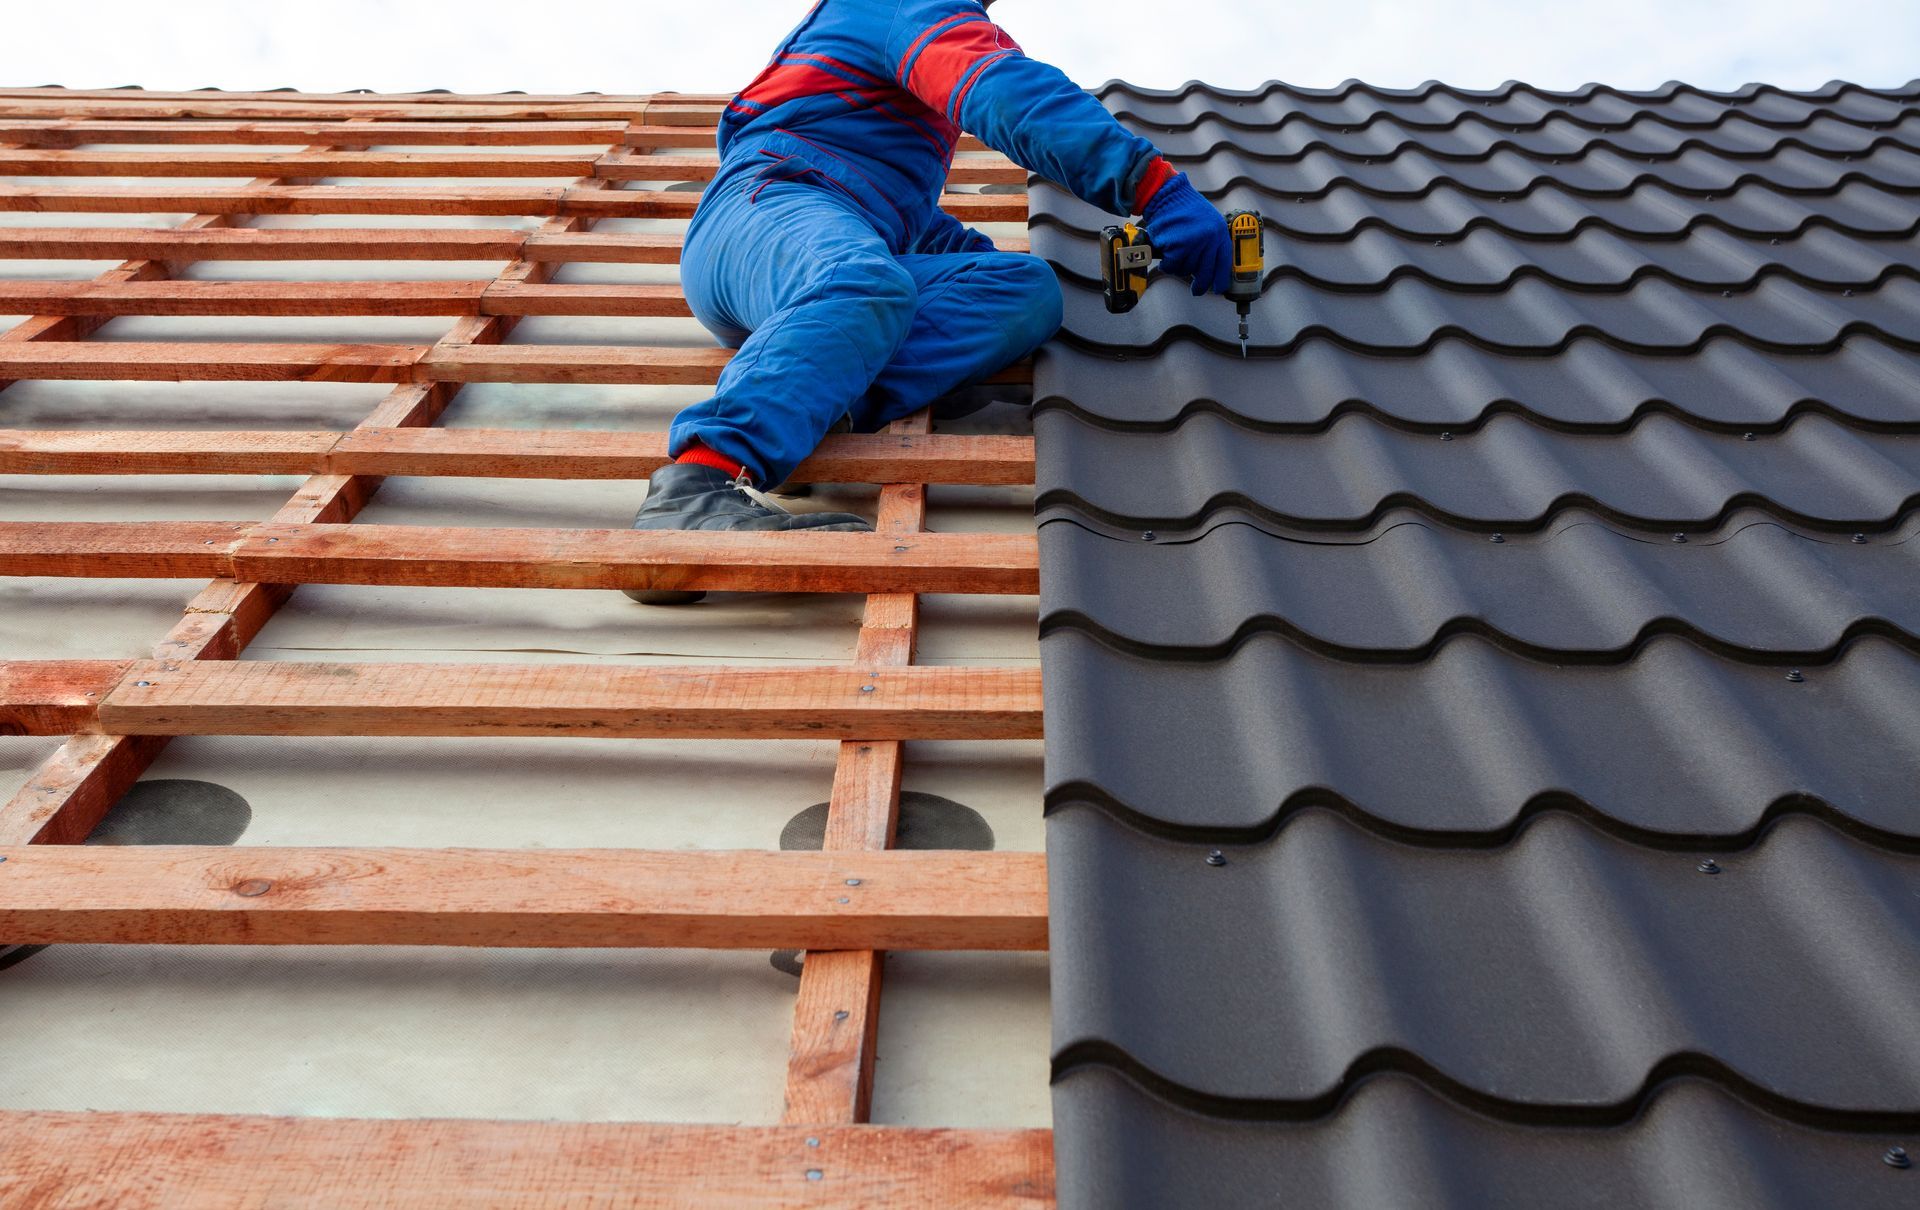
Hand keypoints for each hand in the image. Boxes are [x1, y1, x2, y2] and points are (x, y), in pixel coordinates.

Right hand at [1143, 173, 1231, 295]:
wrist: (1168, 195)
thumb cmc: (1185, 209)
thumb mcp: (1207, 222)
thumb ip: (1211, 242)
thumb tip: (1210, 269)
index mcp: (1219, 233)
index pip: (1224, 263)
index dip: (1221, 279)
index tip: (1218, 289)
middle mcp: (1210, 239)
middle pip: (1206, 272)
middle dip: (1200, 285)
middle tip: (1196, 290)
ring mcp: (1194, 243)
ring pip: (1187, 269)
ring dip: (1179, 267)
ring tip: (1175, 254)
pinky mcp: (1178, 246)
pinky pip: (1173, 266)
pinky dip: (1168, 264)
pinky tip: (1166, 256)